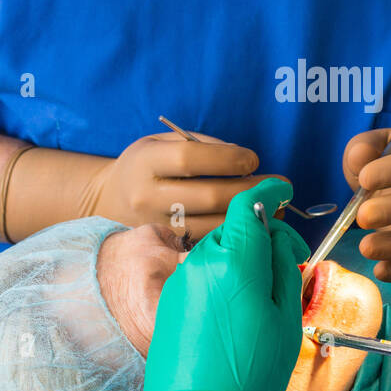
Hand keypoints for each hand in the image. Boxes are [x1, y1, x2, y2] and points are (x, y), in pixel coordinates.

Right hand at [79, 130, 285, 237]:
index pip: (191, 159)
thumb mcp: (164, 142)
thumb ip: (202, 146)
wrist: (108, 200)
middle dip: (251, 191)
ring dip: (250, 218)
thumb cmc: (149, 165)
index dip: (228, 159)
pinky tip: (255, 228)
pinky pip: (207, 245)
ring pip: (212, 226)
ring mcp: (156, 227)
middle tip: (282, 185)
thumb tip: (247, 162)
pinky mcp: (167, 249)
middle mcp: (147, 196)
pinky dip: (235, 237)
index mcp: (146, 162)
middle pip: (208, 196)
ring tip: (277, 208)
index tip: (254, 158)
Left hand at [107, 177, 308, 390]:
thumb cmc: (248, 376)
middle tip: (291, 267)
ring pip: (220, 253)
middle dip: (265, 239)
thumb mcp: (285, 321)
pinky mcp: (170, 302)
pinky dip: (225, 280)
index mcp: (233, 262)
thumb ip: (284, 268)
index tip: (286, 192)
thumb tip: (278, 240)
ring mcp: (180, 283)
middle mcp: (200, 263)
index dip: (270, 191)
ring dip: (244, 262)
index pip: (249, 203)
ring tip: (266, 302)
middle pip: (237, 230)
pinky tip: (239, 316)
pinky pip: (203, 276)